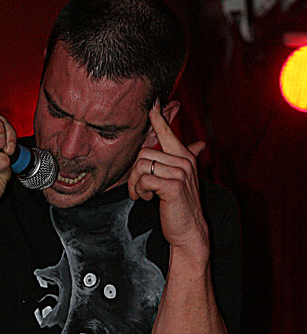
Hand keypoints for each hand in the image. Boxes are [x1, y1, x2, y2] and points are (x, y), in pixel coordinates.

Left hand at [128, 100, 207, 251]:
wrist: (189, 231)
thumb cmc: (180, 206)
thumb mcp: (180, 180)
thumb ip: (181, 159)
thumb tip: (199, 144)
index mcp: (184, 156)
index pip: (168, 130)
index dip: (158, 116)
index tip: (152, 102)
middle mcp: (184, 160)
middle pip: (144, 152)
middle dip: (134, 173)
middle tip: (139, 189)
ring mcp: (180, 172)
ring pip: (142, 166)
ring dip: (136, 184)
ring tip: (143, 195)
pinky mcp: (173, 186)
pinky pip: (144, 179)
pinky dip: (140, 191)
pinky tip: (147, 199)